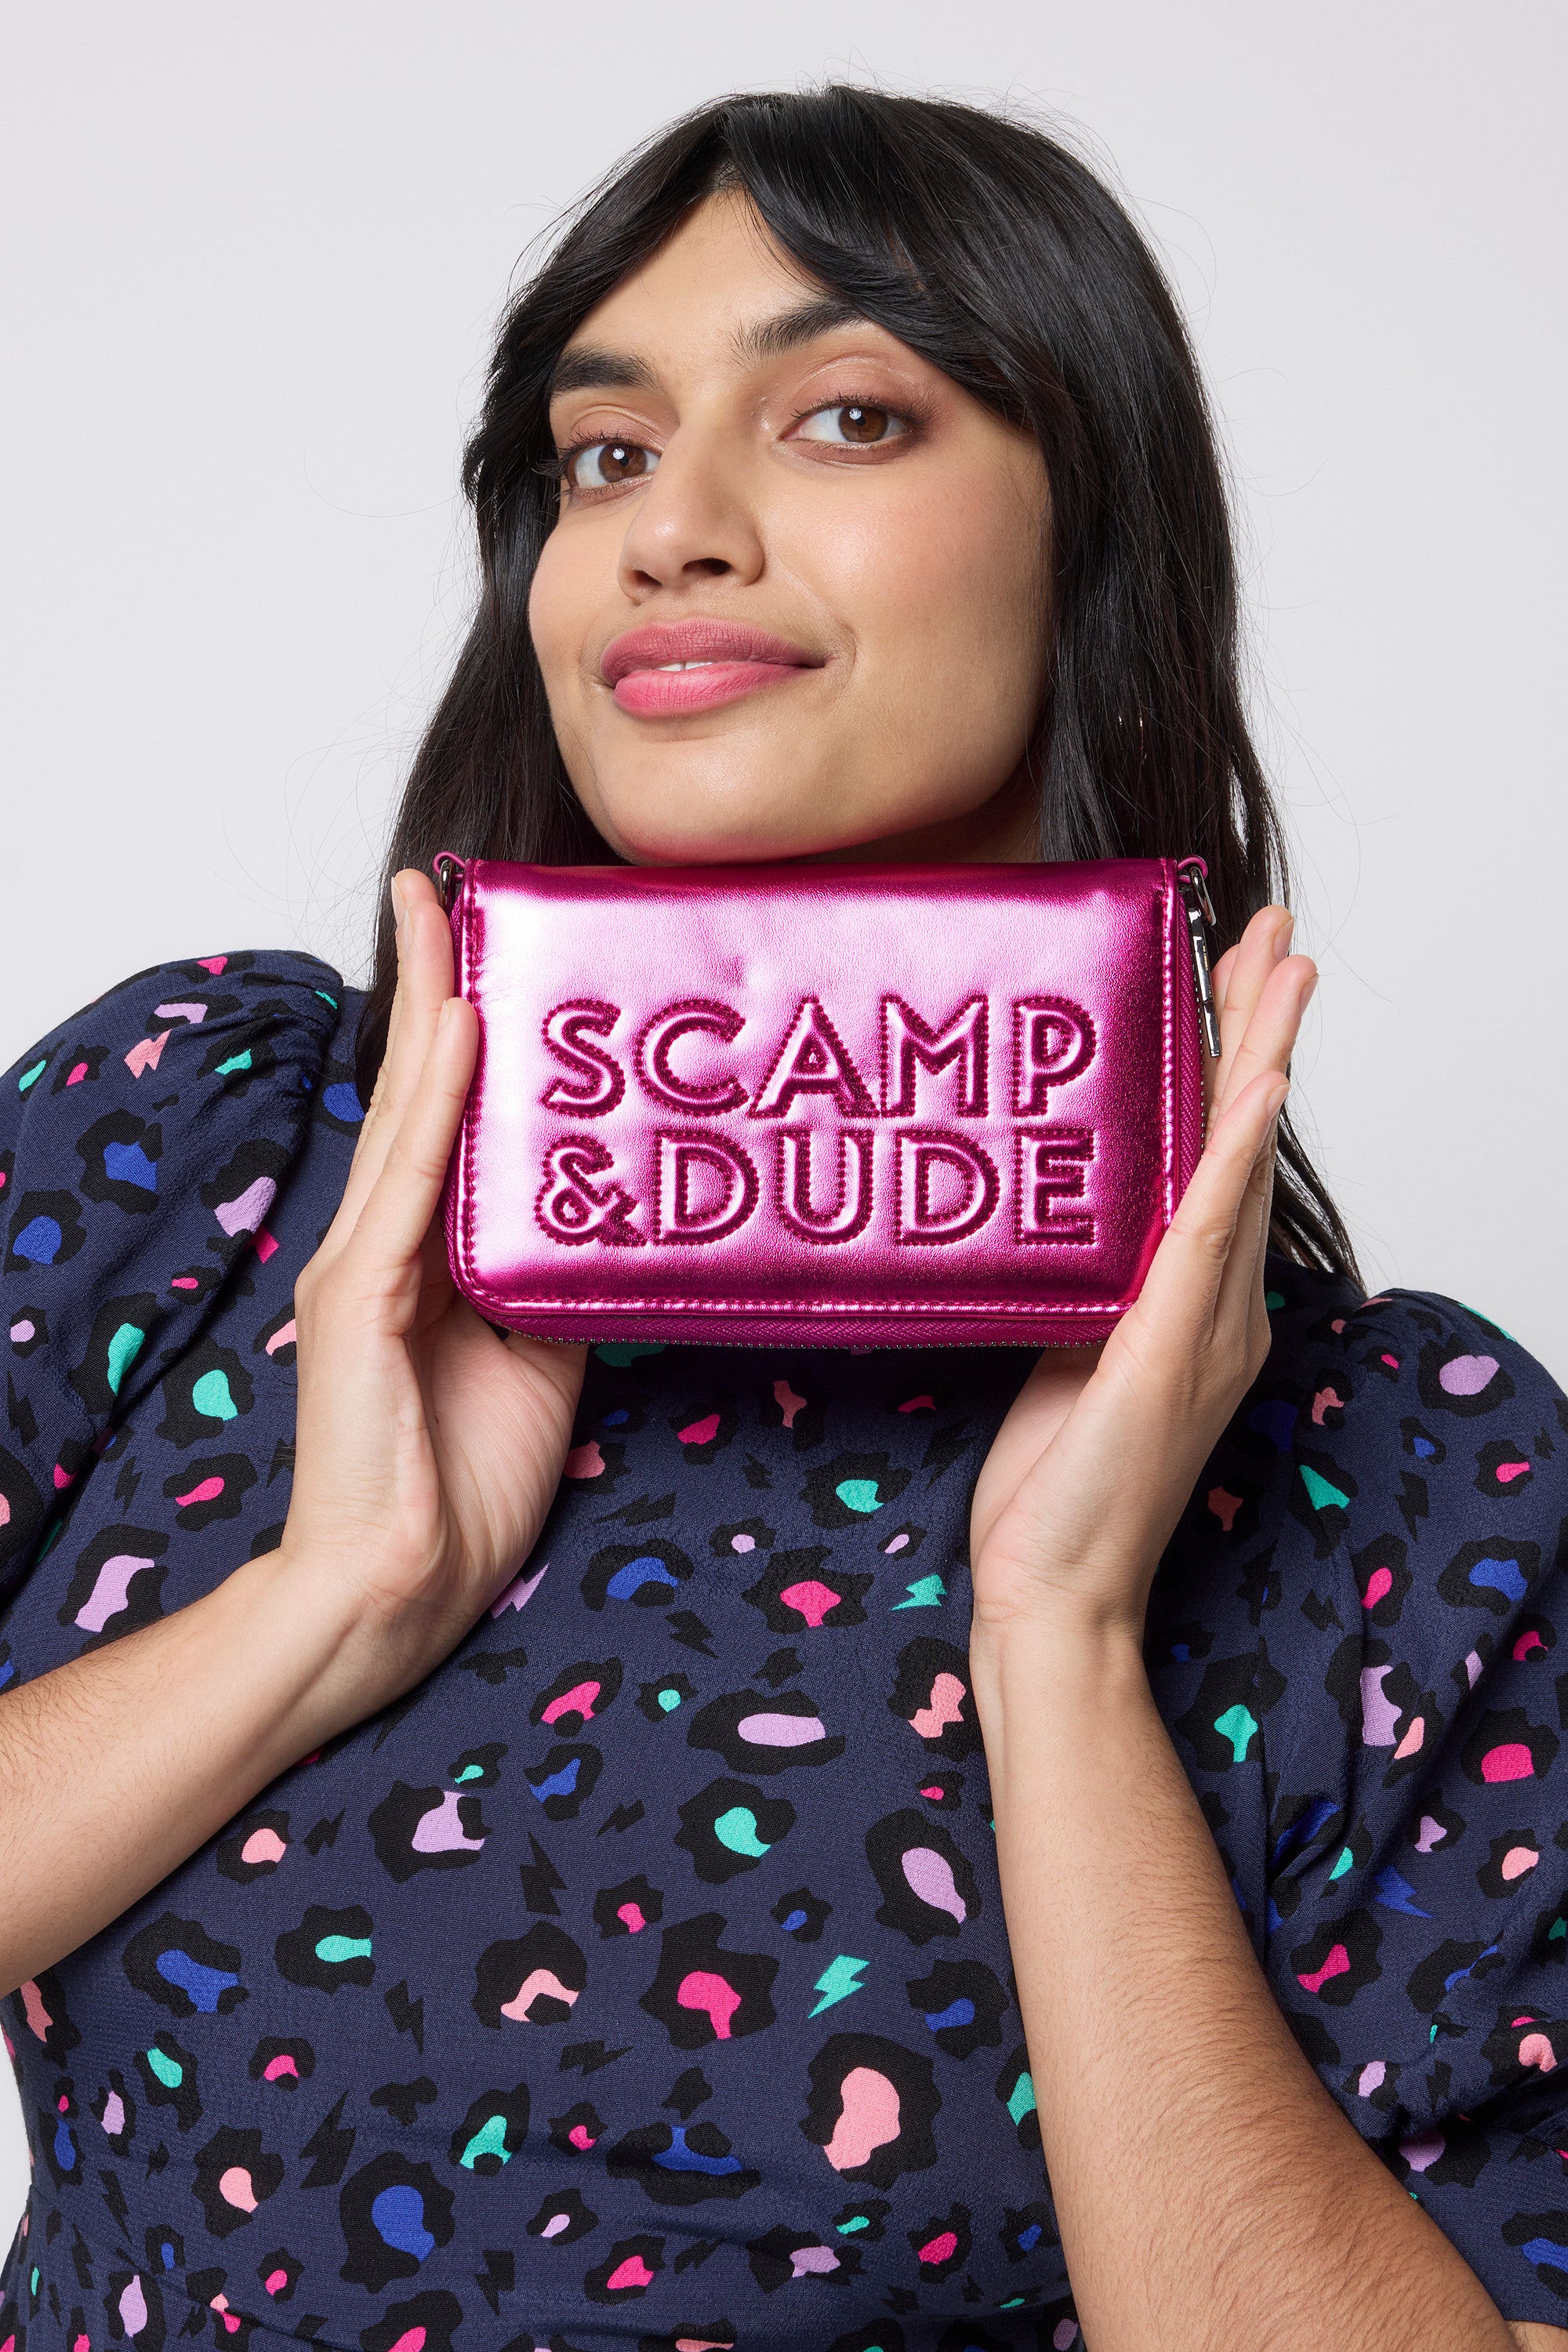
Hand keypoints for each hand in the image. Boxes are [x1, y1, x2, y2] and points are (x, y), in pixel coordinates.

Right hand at [277, 867, 585, 1711]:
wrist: (400, 1589)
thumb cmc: (467, 1486)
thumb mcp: (547, 1362)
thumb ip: (564, 1286)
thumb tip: (618, 1229)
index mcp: (428, 1256)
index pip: (447, 1120)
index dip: (465, 1032)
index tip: (491, 948)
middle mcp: (387, 1243)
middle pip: (417, 1091)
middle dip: (435, 983)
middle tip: (455, 887)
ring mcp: (365, 1266)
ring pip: (407, 1115)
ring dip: (430, 1008)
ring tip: (448, 915)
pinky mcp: (361, 1300)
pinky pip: (410, 1185)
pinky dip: (436, 1103)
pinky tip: (460, 1031)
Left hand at [968, 904, 1315, 1645]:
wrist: (1056, 1592)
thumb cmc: (1053, 1493)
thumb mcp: (1060, 1359)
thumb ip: (1075, 1290)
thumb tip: (1052, 1223)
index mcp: (1187, 1304)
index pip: (1215, 1161)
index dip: (1230, 1067)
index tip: (1229, 982)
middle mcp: (1213, 1305)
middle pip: (1243, 1140)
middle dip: (1260, 1029)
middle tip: (1273, 932)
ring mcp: (1203, 1326)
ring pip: (1240, 1164)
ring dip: (1262, 1057)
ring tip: (1279, 965)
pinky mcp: (1172, 1350)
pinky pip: (1210, 1234)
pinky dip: (1236, 1154)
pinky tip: (1254, 1088)